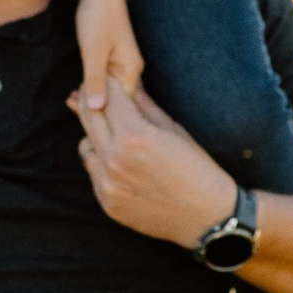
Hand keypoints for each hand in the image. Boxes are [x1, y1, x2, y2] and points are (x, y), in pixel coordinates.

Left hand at [73, 0, 144, 110]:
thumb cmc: (98, 15)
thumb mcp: (93, 51)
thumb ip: (95, 80)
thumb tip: (96, 108)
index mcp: (131, 71)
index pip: (120, 104)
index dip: (101, 112)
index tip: (77, 112)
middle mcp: (131, 70)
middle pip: (115, 99)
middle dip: (94, 105)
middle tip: (70, 106)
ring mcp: (124, 63)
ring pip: (109, 89)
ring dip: (91, 95)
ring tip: (71, 101)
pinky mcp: (115, 57)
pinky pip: (105, 78)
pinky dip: (92, 83)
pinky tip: (77, 89)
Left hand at [76, 80, 242, 248]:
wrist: (207, 217)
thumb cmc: (197, 169)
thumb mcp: (173, 130)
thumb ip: (144, 105)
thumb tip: (129, 81)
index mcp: (134, 137)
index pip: (109, 97)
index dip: (109, 82)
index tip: (109, 75)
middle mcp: (114, 160)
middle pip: (89, 117)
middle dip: (92, 100)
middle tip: (95, 91)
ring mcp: (107, 184)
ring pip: (85, 145)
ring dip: (95, 134)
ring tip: (113, 131)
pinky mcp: (107, 202)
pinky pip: (93, 172)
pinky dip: (101, 161)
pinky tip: (119, 160)